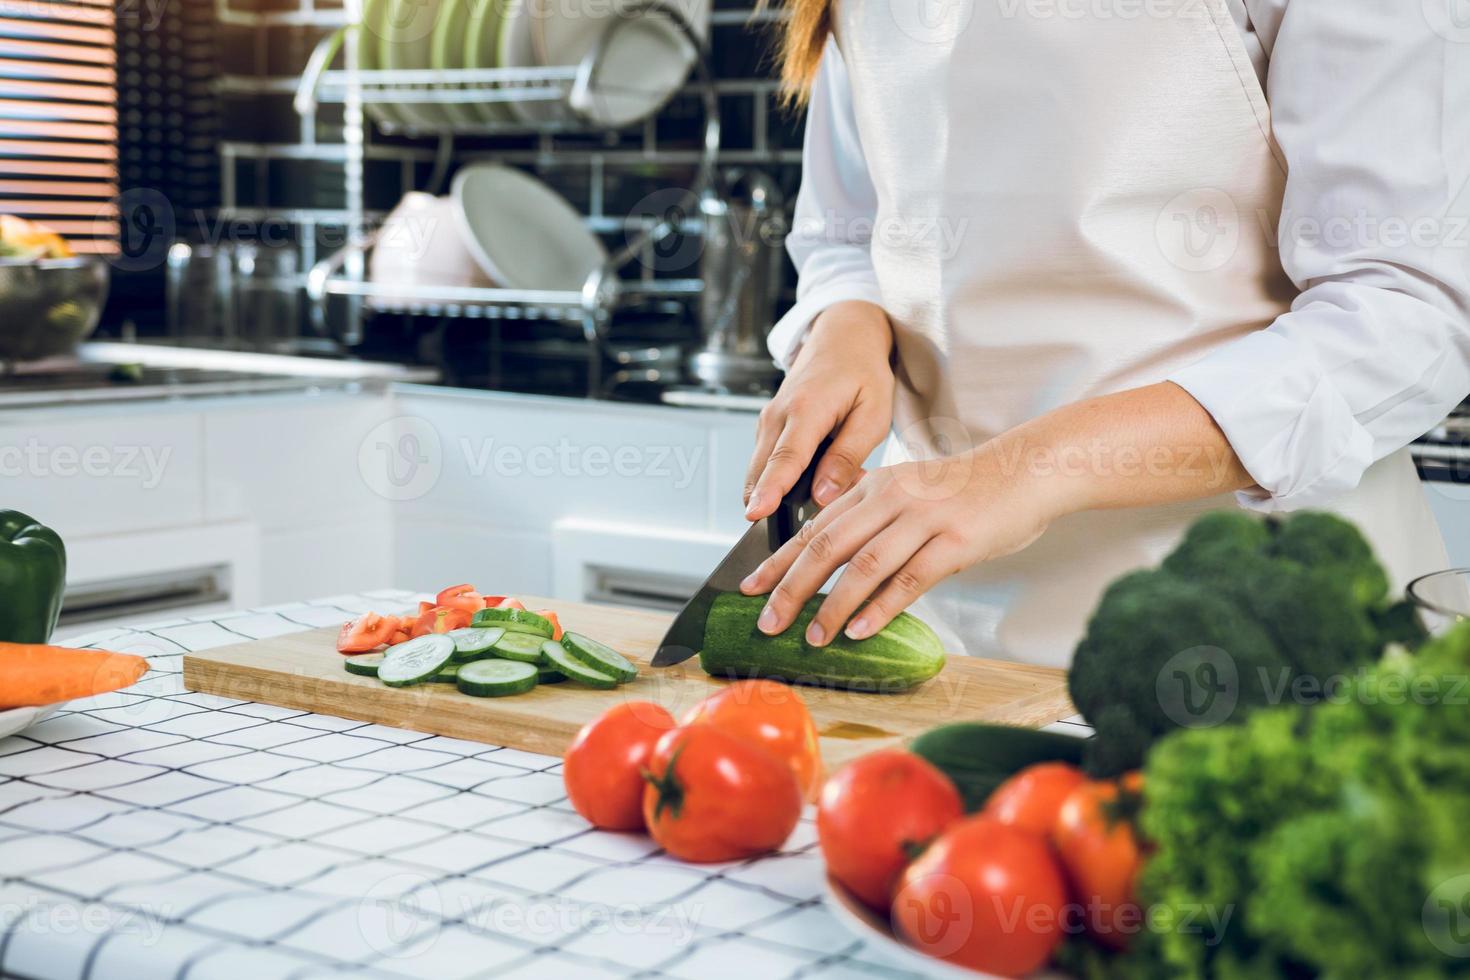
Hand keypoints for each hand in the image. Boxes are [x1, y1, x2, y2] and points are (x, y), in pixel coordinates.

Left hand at [738, 441, 1061, 644]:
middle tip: (768, 621)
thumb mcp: (909, 488)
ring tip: (812, 636)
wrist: (1025, 471)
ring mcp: (922, 519)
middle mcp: (891, 499)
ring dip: (832, 606)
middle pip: (826, 546)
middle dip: (791, 587)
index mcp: (874, 486)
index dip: (779, 559)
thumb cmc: (967, 487)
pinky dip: (880, 608)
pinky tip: (860, 630)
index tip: (750, 587)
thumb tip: (830, 546)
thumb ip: (871, 512)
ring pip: (862, 566)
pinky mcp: (953, 542)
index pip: (814, 526)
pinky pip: (908, 580)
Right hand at [744, 301, 894, 518]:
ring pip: (760, 469)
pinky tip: (807, 481)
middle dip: (765, 503)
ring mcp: (768, 419)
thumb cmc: (863, 372)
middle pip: (761, 470)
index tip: (756, 513)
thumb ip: (847, 457)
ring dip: (778, 491)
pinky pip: (766, 461)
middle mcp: (778, 414)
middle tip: (786, 533)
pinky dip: (780, 478)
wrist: (843, 336)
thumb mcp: (872, 415)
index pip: (784, 458)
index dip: (770, 489)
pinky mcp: (767, 425)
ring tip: (814, 499)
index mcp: (807, 409)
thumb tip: (823, 495)